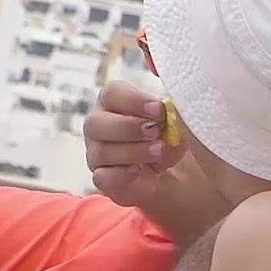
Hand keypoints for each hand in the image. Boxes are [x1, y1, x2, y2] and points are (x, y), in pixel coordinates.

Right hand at [84, 81, 187, 206]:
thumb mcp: (174, 118)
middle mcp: (98, 126)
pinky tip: (139, 170)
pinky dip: (122, 174)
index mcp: (113, 103)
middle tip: (155, 132)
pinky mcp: (101, 178)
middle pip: (96, 122)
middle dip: (128, 127)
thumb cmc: (165, 137)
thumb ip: (170, 104)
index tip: (158, 109)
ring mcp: (96, 153)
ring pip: (101, 151)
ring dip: (133, 151)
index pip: (111, 93)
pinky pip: (103, 177)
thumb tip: (169, 95)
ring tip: (158, 151)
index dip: (133, 100)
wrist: (168, 172)